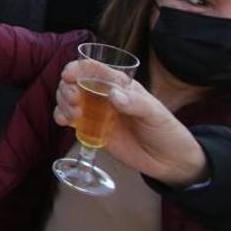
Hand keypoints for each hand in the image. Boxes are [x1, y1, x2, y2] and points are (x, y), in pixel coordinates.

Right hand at [54, 61, 207, 187]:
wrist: (169, 162)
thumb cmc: (166, 131)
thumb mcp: (156, 114)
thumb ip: (135, 103)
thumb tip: (113, 94)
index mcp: (119, 84)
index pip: (94, 68)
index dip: (77, 68)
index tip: (69, 76)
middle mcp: (103, 95)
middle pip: (75, 82)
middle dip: (67, 88)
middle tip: (73, 101)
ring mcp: (96, 112)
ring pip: (68, 99)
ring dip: (62, 102)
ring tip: (72, 115)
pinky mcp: (91, 129)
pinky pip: (70, 119)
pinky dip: (62, 117)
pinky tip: (64, 122)